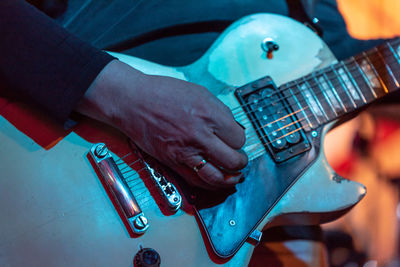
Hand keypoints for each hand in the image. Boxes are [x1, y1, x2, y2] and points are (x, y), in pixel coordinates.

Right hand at [76, 60, 247, 188]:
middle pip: (233, 160)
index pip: (238, 139)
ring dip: (230, 179)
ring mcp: (185, 152)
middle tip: (240, 159)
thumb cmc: (163, 93)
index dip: (240, 140)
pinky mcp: (172, 163)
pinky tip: (215, 180)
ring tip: (234, 175)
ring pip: (217, 178)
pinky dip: (209, 184)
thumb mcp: (200, 93)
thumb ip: (220, 112)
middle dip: (241, 162)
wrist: (132, 102)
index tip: (236, 139)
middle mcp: (199, 136)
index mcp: (209, 115)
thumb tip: (234, 129)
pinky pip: (196, 181)